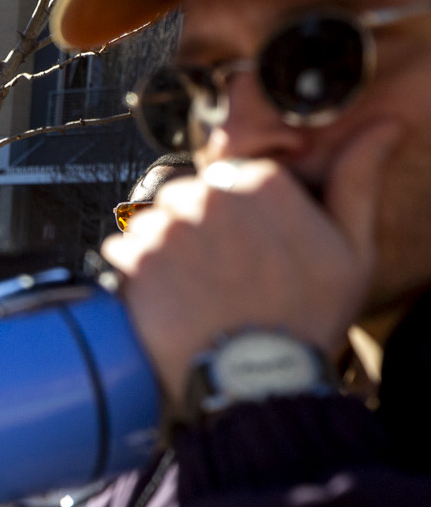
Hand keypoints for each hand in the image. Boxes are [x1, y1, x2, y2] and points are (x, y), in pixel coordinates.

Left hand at [102, 120, 395, 399]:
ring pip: (153, 220)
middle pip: (188, 196)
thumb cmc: (306, 319)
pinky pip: (121, 248)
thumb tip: (385, 127)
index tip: (247, 248)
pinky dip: (134, 270)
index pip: (232, 179)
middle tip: (220, 273)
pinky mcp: (134, 258)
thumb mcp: (351, 249)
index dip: (237, 216)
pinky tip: (166, 297)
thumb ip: (358, 181)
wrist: (258, 379)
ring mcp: (169, 226)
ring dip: (164, 246)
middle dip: (198, 227)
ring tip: (193, 288)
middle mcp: (211, 195)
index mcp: (263, 182)